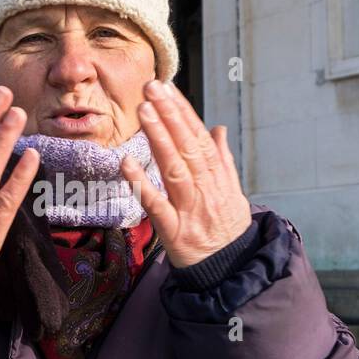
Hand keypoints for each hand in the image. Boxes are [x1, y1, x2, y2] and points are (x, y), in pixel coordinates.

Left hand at [119, 80, 252, 267]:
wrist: (231, 269)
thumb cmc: (227, 228)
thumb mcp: (232, 192)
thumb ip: (223, 159)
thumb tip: (218, 128)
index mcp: (217, 177)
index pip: (199, 138)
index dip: (183, 112)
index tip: (168, 88)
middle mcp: (205, 189)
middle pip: (187, 147)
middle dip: (169, 115)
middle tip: (152, 88)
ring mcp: (189, 209)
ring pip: (174, 168)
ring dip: (159, 138)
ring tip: (144, 111)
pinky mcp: (174, 231)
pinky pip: (155, 204)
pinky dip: (142, 183)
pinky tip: (126, 162)